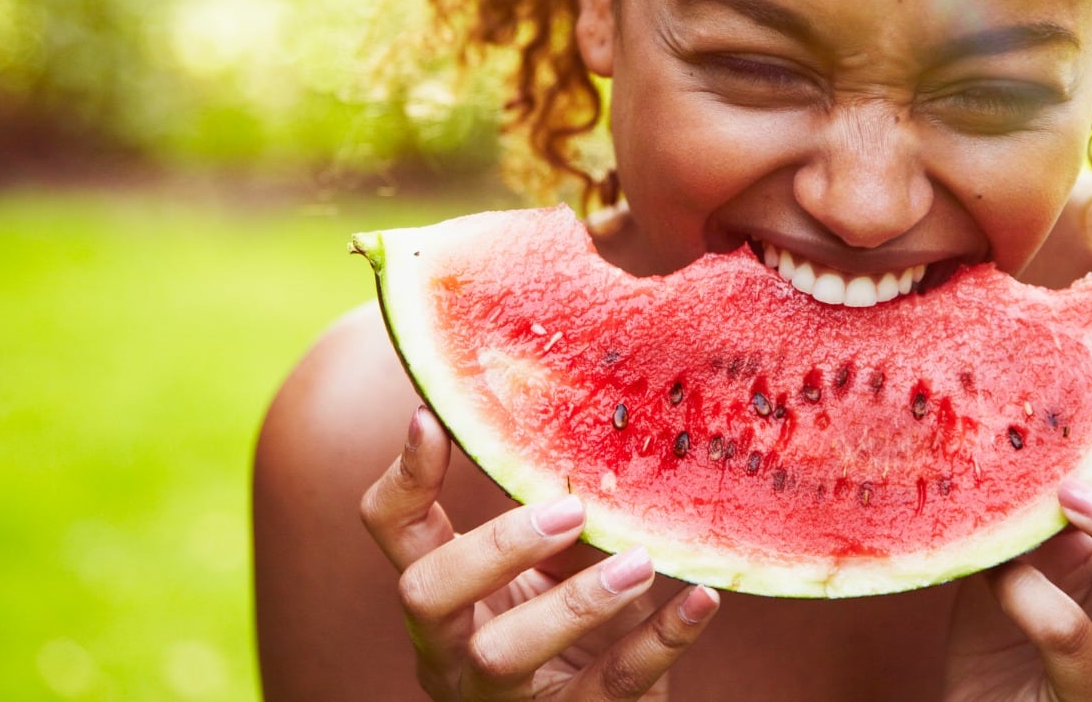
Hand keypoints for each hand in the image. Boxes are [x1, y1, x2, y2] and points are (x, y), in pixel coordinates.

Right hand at [359, 406, 720, 699]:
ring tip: (639, 561)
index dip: (404, 477)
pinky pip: (611, 686)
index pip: (391, 530)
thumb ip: (553, 515)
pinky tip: (700, 600)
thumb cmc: (568, 624)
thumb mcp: (549, 566)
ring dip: (575, 600)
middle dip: (492, 546)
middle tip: (568, 510)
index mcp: (440, 596)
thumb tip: (591, 438)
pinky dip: (660, 640)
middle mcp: (449, 650)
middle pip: (427, 593)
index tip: (432, 418)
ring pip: (505, 652)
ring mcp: (499, 698)